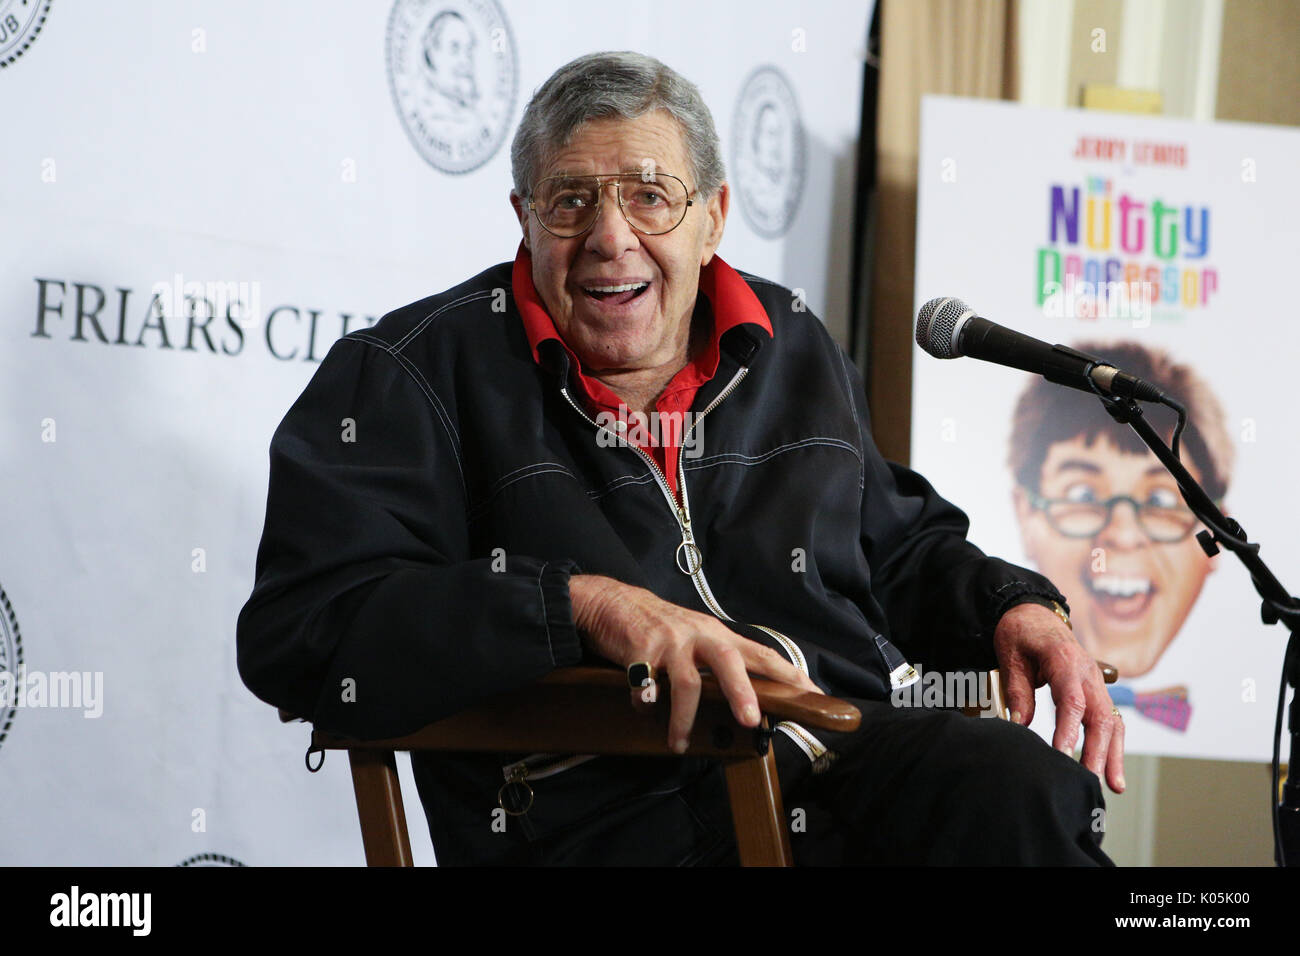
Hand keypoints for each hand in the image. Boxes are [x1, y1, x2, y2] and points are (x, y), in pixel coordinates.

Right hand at [569, 574, 821, 752]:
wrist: (614, 601)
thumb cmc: (661, 628)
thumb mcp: (697, 638)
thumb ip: (720, 662)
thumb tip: (750, 699)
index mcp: (718, 635)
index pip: (761, 653)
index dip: (788, 673)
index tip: (813, 693)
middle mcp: (699, 634)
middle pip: (728, 661)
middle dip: (742, 692)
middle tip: (751, 721)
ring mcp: (670, 640)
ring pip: (686, 683)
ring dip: (683, 719)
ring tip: (679, 743)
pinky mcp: (641, 647)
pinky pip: (647, 684)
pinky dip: (645, 703)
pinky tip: (644, 709)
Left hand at [993, 602, 1125, 792]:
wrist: (1034, 613)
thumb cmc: (1021, 633)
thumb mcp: (1010, 655)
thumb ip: (1017, 689)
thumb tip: (1020, 724)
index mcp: (1064, 659)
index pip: (1071, 700)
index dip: (1069, 729)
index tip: (1063, 755)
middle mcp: (1087, 673)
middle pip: (1100, 715)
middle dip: (1097, 751)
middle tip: (1089, 779)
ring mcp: (1096, 682)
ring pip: (1112, 721)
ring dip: (1113, 754)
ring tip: (1113, 785)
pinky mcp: (1096, 690)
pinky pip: (1110, 719)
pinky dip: (1113, 745)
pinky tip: (1111, 769)